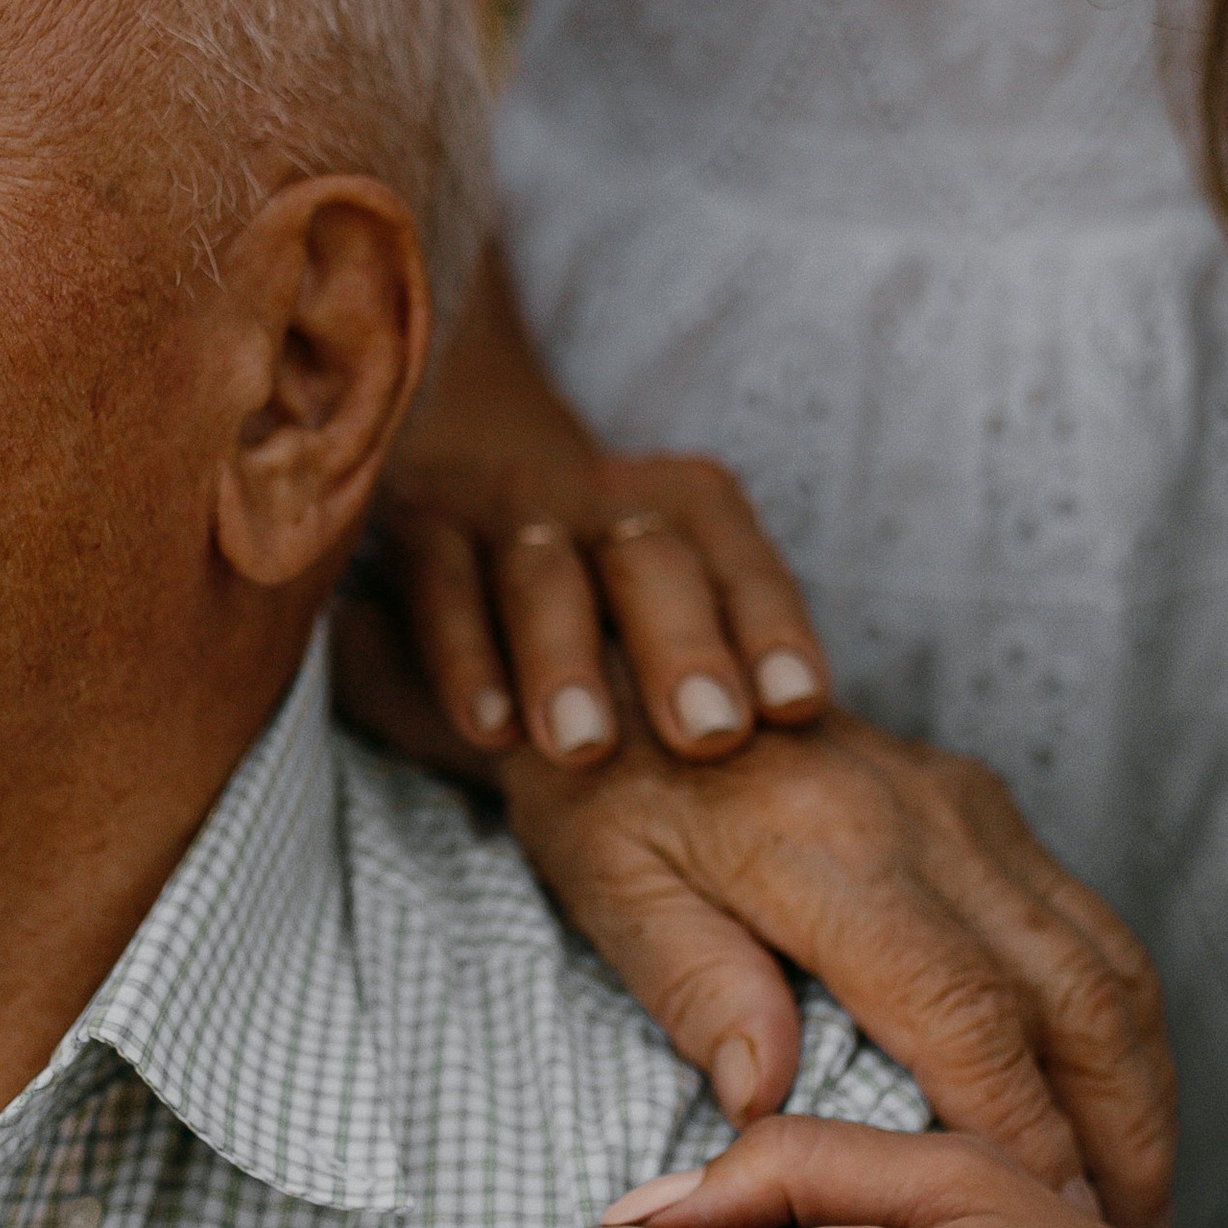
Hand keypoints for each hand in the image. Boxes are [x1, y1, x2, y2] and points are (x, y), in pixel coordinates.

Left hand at [334, 594, 1175, 1225]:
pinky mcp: (987, 806)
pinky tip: (1115, 1112)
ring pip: (1108, 965)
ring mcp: (974, 810)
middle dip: (1121, 1135)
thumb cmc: (602, 779)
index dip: (1024, 1133)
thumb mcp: (611, 879)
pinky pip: (1093, 929)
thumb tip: (760, 1099)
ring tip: (1143, 1206)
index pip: (967, 1012)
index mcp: (837, 849)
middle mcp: (934, 821)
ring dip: (1141, 1092)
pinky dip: (1122, 1033)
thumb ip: (692, 979)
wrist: (633, 642)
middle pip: (1078, 997)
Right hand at [385, 243, 827, 768]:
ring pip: (544, 577)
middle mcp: (608, 494)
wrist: (475, 477)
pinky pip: (442, 588)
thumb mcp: (681, 600)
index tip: (796, 706)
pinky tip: (490, 733)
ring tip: (586, 749)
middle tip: (709, 736)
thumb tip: (803, 750)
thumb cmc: (611, 591)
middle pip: (652, 563)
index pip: (743, 567)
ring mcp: (513, 507)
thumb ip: (732, 666)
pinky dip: (466, 659)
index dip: (773, 632)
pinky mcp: (425, 526)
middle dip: (682, 649)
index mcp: (692, 506)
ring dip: (566, 663)